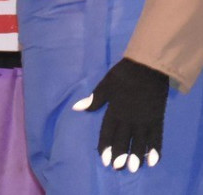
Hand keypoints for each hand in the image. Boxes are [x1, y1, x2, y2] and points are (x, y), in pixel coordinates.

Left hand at [72, 58, 168, 172]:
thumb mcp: (106, 85)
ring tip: (133, 169)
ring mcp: (145, 119)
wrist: (148, 67)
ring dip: (136, 156)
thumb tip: (77, 108)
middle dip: (120, 155)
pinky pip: (157, 137)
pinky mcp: (157, 118)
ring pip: (140, 142)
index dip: (106, 146)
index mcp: (115, 110)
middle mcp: (129, 118)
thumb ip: (94, 99)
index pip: (108, 132)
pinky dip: (155, 149)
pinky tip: (153, 161)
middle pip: (124, 140)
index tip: (104, 159)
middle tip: (117, 168)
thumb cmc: (124, 75)